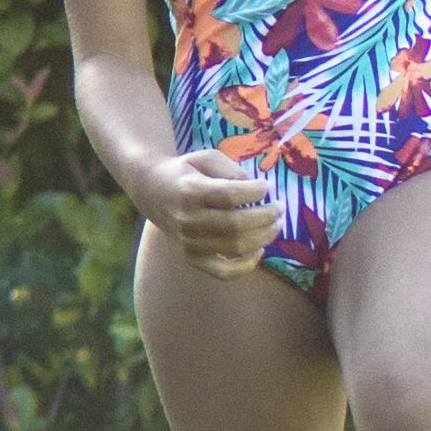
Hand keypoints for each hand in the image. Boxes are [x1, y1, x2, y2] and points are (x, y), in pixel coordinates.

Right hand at [142, 144, 283, 277]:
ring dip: (264, 237)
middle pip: (237, 224)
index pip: (230, 195)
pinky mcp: (192, 258)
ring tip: (276, 225)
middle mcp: (187, 220)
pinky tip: (258, 250)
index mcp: (190, 191)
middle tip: (280, 208)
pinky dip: (247, 265)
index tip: (267, 186)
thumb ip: (233, 170)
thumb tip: (259, 192)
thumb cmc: (184, 171)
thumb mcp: (206, 158)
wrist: (151, 190)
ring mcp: (189, 243)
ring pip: (236, 247)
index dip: (256, 191)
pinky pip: (225, 272)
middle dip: (267, 216)